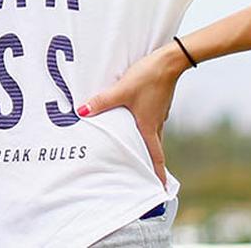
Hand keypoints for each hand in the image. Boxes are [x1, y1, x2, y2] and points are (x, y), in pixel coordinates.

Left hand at [75, 43, 189, 187]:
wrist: (169, 60)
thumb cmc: (148, 77)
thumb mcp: (121, 90)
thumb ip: (101, 102)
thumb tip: (81, 112)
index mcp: (148, 126)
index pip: (156, 157)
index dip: (158, 174)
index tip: (161, 189)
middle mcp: (156, 123)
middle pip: (153, 147)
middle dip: (148, 162)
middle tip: (142, 173)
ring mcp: (159, 112)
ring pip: (152, 133)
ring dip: (145, 143)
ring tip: (133, 148)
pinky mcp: (159, 102)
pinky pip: (151, 120)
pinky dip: (144, 126)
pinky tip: (134, 119)